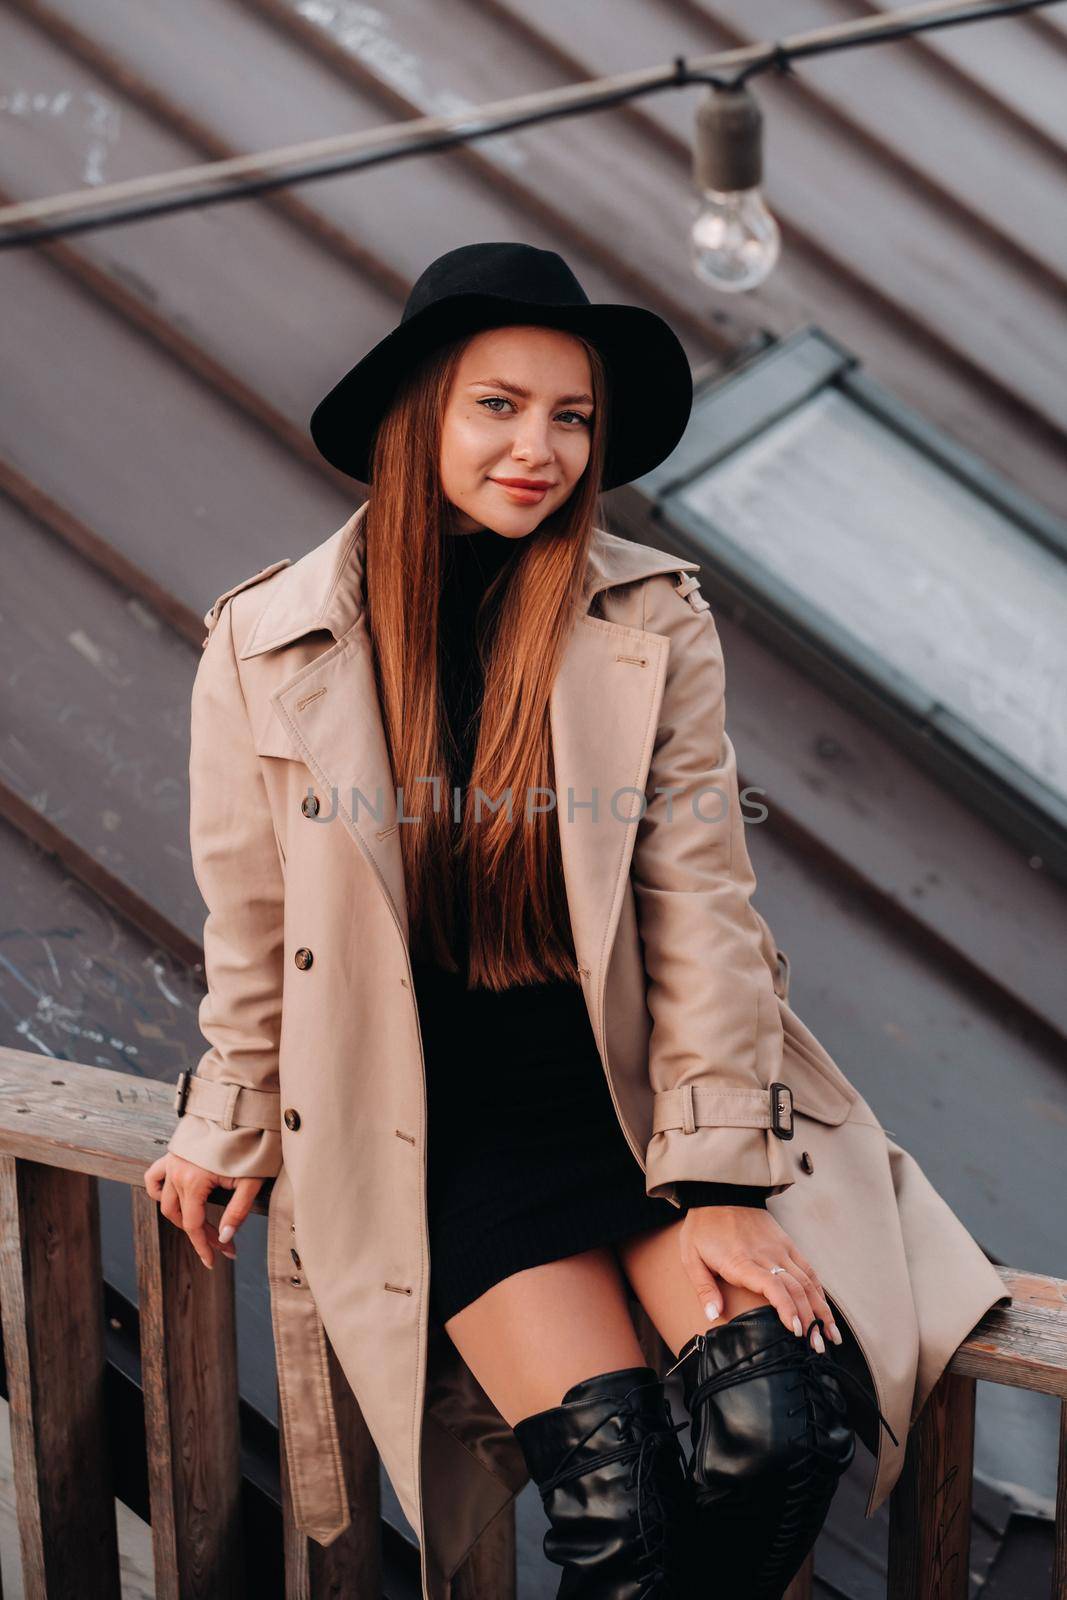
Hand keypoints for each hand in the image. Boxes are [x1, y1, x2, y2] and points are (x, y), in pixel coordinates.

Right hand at [144, 1153, 263, 1270]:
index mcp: (193, 1181)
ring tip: (203, 1227)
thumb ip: (237, 1212)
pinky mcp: (173, 1152)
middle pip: (182, 1217)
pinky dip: (159, 1191)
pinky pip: (154, 1177)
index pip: (194, 1225)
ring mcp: (172, 1161)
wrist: (240, 1107)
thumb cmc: (250, 1141)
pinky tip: (174, 1199)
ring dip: (183, 1218)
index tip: (219, 1259)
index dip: (206, 1246)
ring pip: (166, 1201)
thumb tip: (224, 1238)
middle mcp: (176, 1172)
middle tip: (222, 1244)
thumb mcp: (251, 1180)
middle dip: (201, 1235)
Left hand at [680, 1205, 841, 1347]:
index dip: (787, 1310)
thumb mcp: (691, 1256)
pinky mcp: (787, 1243)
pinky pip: (808, 1268)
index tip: (797, 1331)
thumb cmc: (703, 1227)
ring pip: (808, 1281)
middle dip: (810, 1320)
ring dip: (821, 1310)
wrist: (720, 1190)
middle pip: (796, 1289)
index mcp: (742, 1261)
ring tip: (830, 1337)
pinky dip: (819, 1291)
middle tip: (816, 1349)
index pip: (773, 1287)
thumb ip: (703, 1288)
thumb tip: (713, 1316)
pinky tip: (825, 1310)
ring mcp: (780, 1248)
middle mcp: (767, 1255)